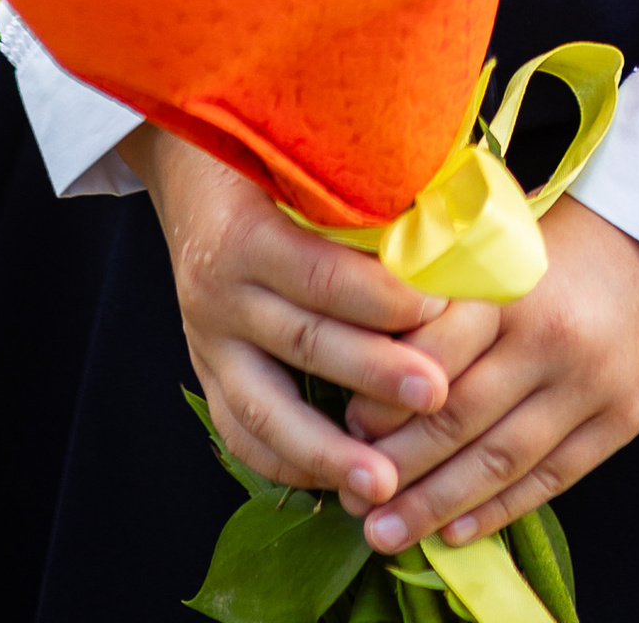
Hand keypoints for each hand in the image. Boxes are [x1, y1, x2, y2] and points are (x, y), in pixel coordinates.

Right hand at [120, 125, 501, 500]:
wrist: (186, 165)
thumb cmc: (267, 152)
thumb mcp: (303, 154)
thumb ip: (363, 186)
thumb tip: (452, 215)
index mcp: (246, 231)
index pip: (320, 273)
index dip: (381, 294)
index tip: (441, 306)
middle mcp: (219, 290)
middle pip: (303, 341)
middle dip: (374, 374)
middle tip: (436, 397)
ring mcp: (207, 339)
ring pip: (265, 407)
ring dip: (329, 451)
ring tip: (385, 485)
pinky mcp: (206, 370)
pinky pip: (240, 432)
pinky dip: (286, 462)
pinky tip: (332, 487)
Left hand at [339, 198, 638, 552]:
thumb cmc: (567, 240)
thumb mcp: (503, 241)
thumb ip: (446, 287)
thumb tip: (367, 340)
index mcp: (513, 284)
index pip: (435, 353)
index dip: (384, 398)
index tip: (344, 426)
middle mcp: (550, 338)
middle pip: (460, 418)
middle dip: (399, 468)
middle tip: (350, 499)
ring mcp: (590, 386)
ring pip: (500, 461)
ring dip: (436, 505)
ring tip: (386, 533)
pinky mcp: (619, 422)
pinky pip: (549, 479)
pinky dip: (498, 511)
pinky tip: (453, 532)